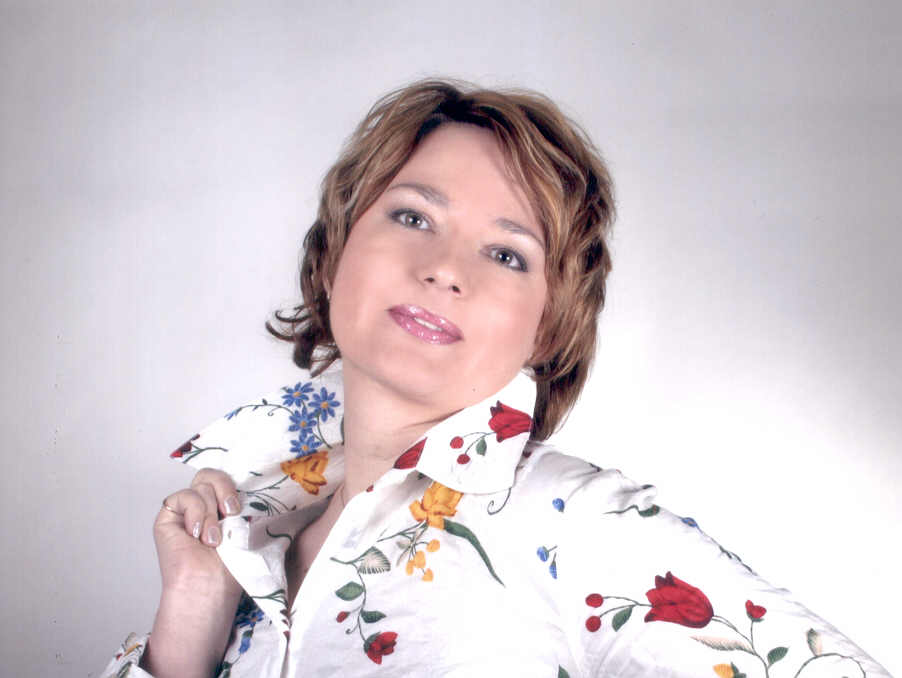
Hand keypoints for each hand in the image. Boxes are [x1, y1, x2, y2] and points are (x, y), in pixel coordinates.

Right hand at [143, 469, 243, 677]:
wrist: (211, 585)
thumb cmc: (233, 564)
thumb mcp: (251, 526)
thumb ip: (252, 502)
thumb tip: (268, 482)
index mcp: (224, 506)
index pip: (229, 477)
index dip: (237, 482)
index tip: (246, 502)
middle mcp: (206, 505)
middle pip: (212, 474)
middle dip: (226, 489)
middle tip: (232, 512)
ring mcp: (186, 510)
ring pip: (201, 485)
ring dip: (211, 514)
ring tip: (213, 540)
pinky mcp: (168, 516)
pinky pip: (183, 496)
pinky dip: (195, 512)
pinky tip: (196, 534)